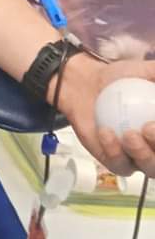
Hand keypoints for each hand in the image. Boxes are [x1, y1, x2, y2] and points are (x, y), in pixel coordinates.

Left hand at [56, 53, 154, 177]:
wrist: (89, 84)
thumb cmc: (123, 78)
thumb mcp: (148, 71)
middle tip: (149, 128)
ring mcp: (140, 158)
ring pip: (149, 167)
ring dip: (142, 153)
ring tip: (129, 134)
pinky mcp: (116, 161)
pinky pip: (119, 163)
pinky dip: (113, 150)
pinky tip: (106, 132)